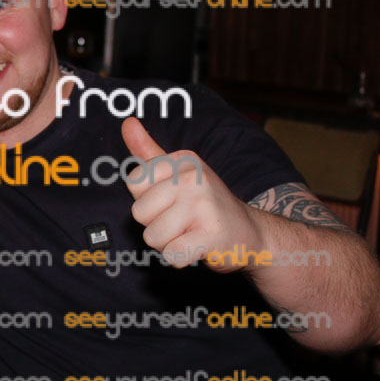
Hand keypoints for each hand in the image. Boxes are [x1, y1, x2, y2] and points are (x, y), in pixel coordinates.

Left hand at [121, 117, 263, 272]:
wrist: (252, 235)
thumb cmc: (204, 206)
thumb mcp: (178, 173)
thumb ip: (149, 152)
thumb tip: (127, 122)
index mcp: (182, 161)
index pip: (134, 182)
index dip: (148, 200)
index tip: (172, 201)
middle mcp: (193, 177)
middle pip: (139, 213)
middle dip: (156, 225)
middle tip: (183, 222)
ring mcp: (203, 205)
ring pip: (152, 236)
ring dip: (168, 244)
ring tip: (191, 234)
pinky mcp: (211, 235)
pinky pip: (170, 254)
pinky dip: (180, 259)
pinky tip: (198, 248)